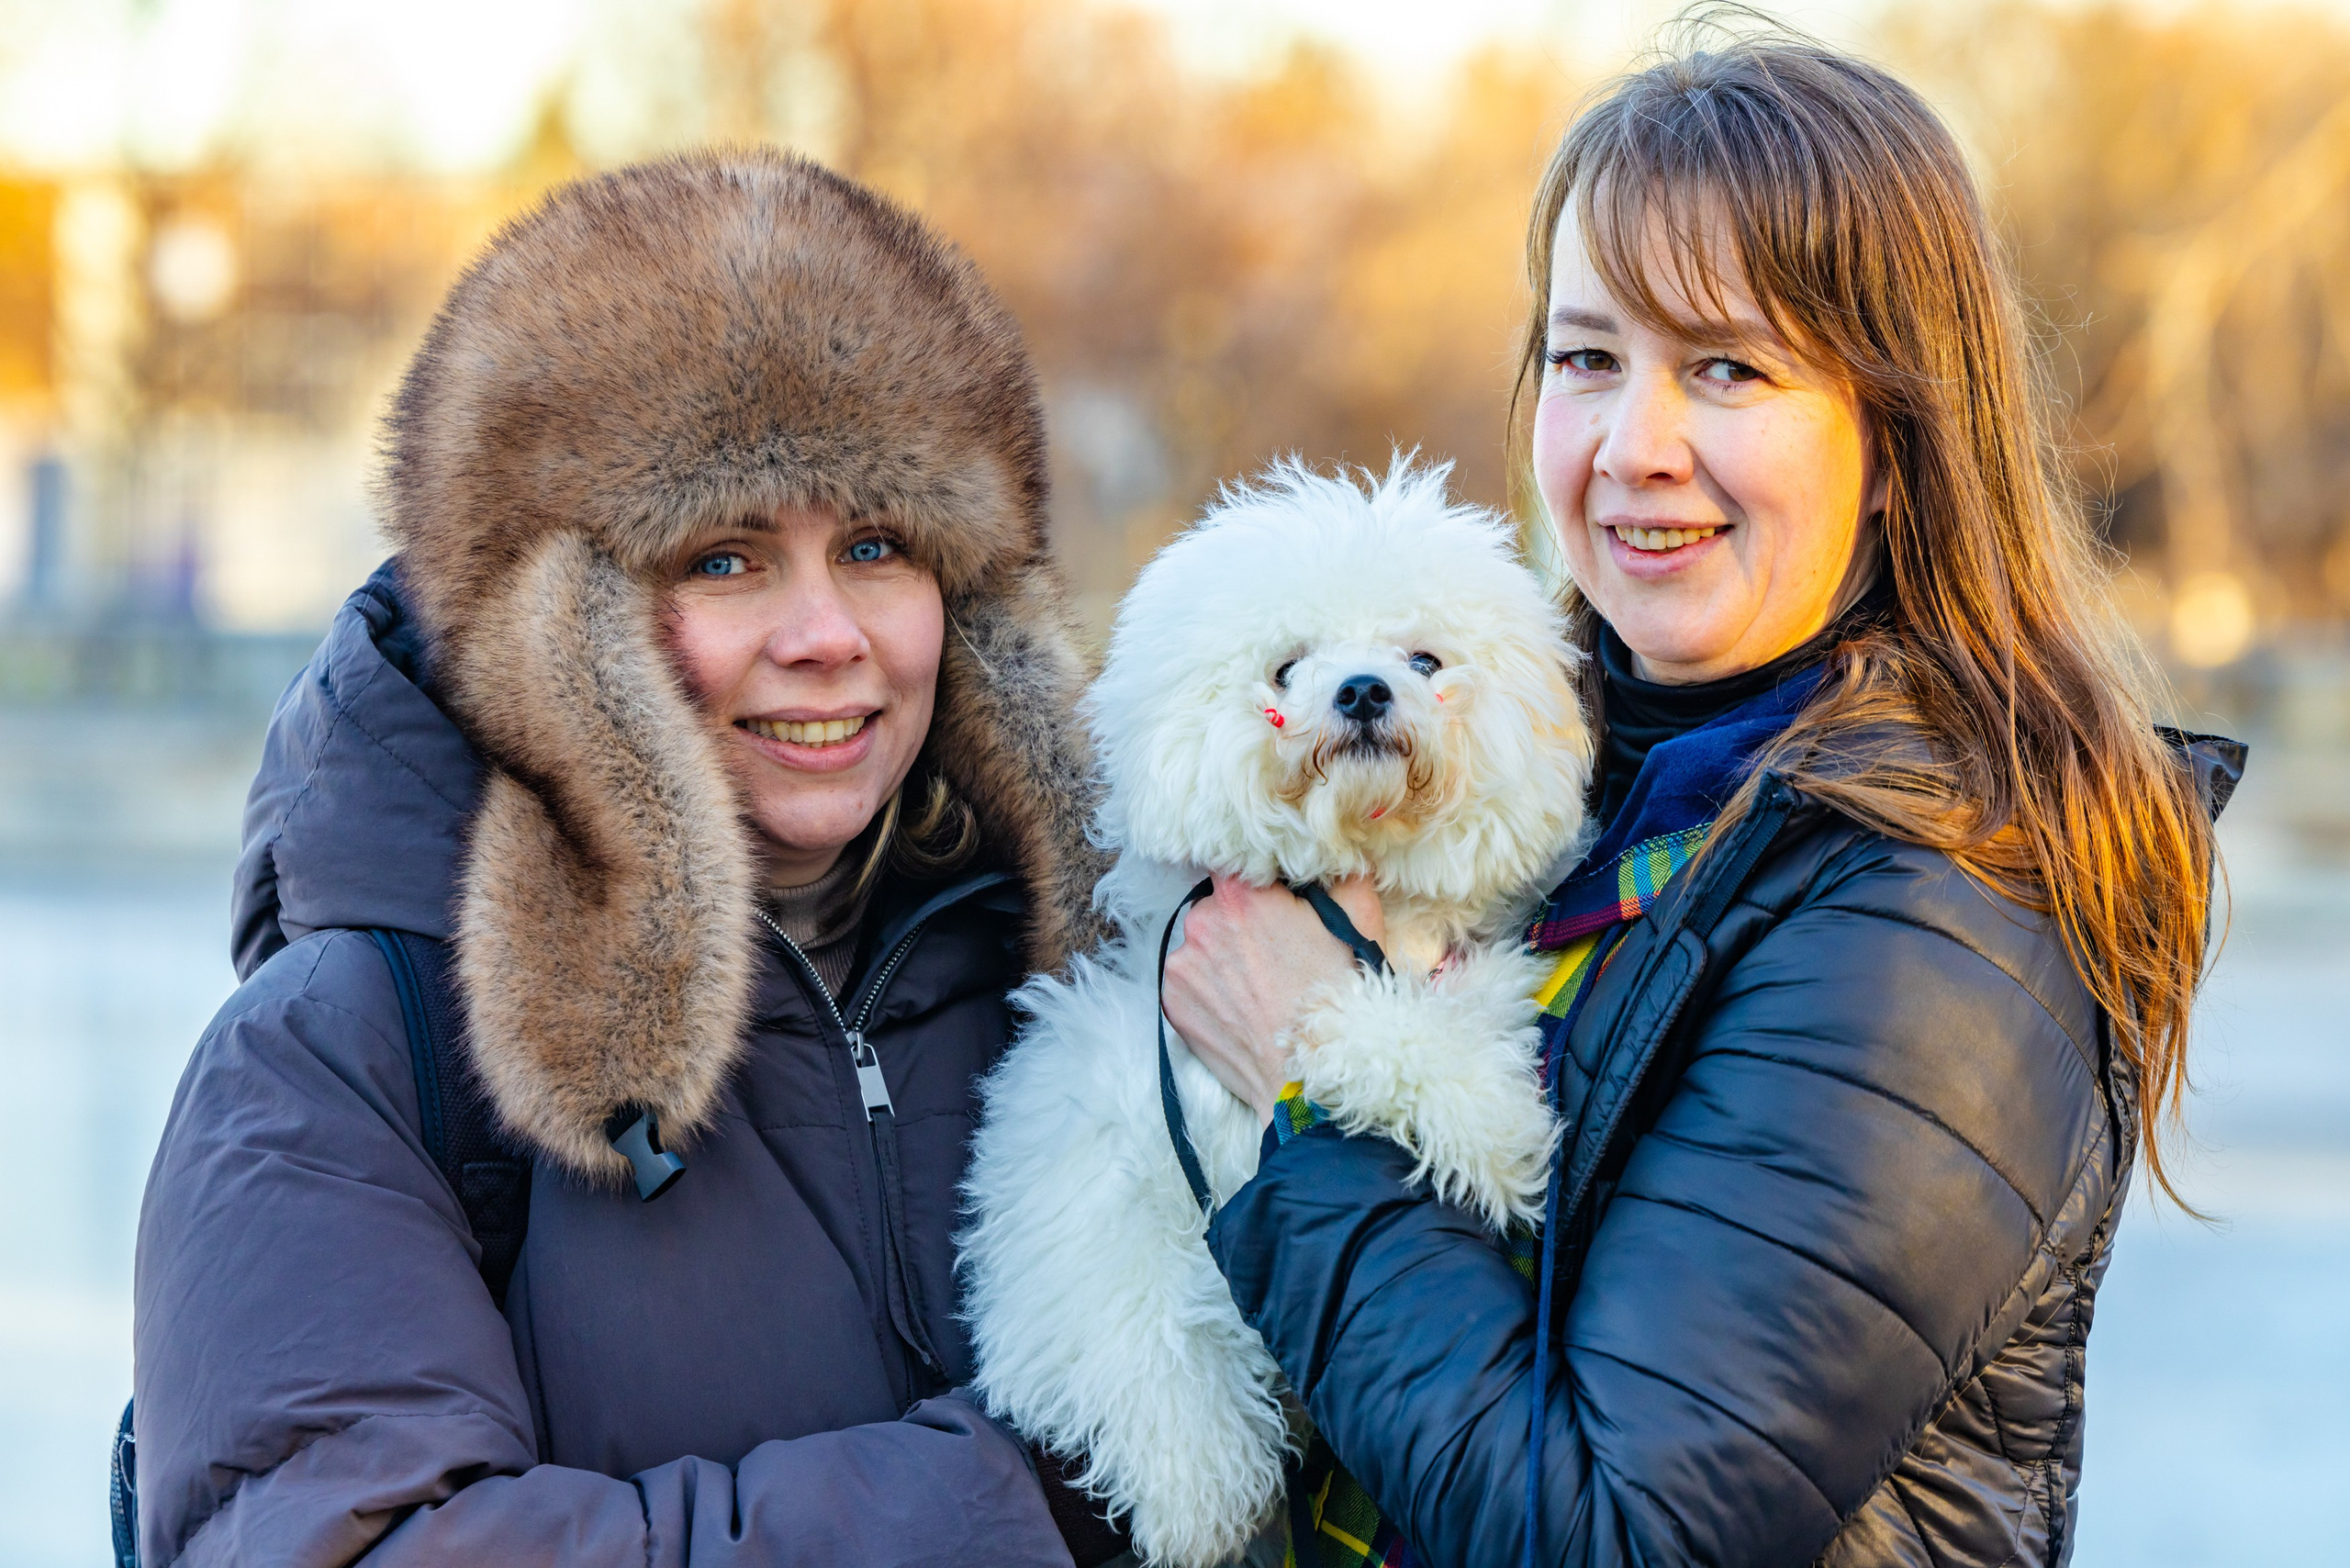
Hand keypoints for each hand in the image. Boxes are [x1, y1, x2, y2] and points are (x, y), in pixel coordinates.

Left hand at [1160, 874, 1385, 1125]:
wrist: (1309, 1077)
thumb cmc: (1337, 997)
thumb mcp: (1361, 920)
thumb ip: (1343, 876)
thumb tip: (1335, 860)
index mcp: (1242, 894)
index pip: (1234, 861)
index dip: (1255, 877)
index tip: (1270, 895)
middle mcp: (1202, 923)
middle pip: (1218, 905)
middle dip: (1243, 920)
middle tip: (1276, 949)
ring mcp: (1181, 965)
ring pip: (1202, 944)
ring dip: (1224, 955)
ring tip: (1260, 986)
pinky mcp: (1171, 1001)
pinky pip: (1189, 980)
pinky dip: (1209, 988)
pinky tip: (1241, 1006)